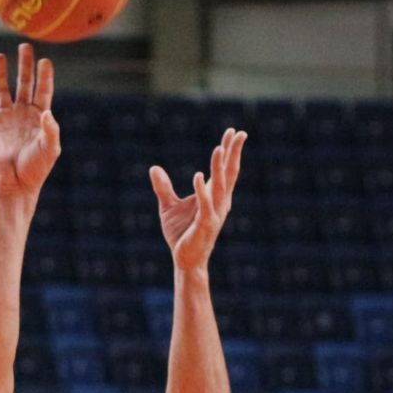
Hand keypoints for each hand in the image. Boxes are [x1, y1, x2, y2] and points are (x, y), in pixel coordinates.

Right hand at [0, 42, 59, 199]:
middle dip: (24, 65)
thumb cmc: (36, 169)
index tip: (45, 61)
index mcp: (39, 116)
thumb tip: (47, 111)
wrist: (15, 184)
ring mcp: (4, 118)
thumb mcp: (50, 150)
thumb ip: (50, 130)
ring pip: (1, 89)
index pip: (43, 90)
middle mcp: (22, 113)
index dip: (44, 76)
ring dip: (0, 73)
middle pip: (23, 83)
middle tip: (25, 47)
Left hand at [152, 128, 244, 273]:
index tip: (232, 132)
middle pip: (229, 173)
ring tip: (219, 148)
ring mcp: (214, 213)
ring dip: (219, 167)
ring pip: (219, 186)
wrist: (184, 260)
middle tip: (239, 133)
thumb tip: (154, 167)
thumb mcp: (168, 207)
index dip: (229, 151)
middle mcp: (220, 202)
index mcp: (215, 196)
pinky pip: (205, 205)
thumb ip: (163, 187)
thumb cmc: (181, 234)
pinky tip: (198, 175)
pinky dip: (202, 190)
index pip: (225, 169)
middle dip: (233, 153)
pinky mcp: (205, 224)